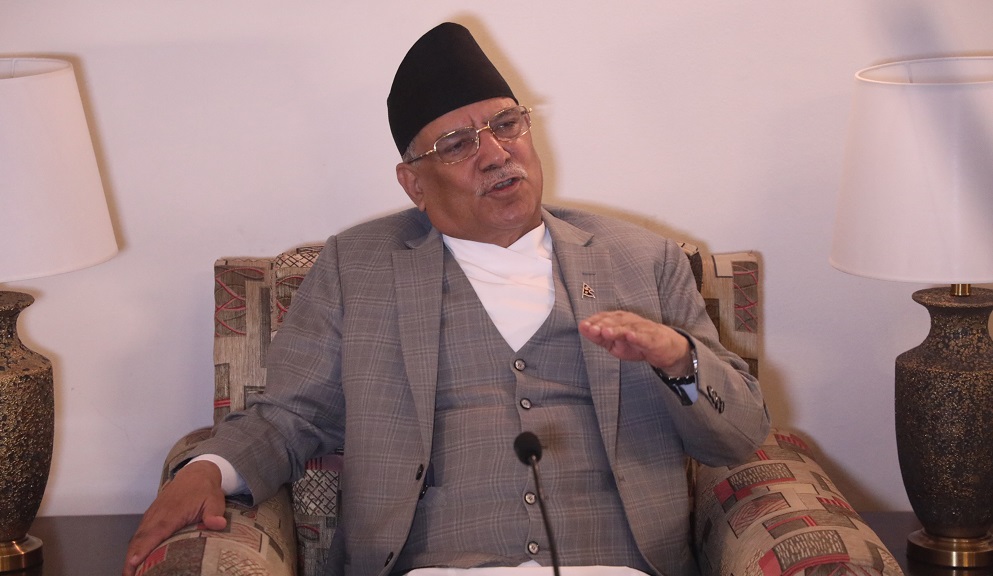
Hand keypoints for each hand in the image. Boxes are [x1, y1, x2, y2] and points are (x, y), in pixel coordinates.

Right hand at [122, 460, 227, 575]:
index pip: (156, 532)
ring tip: (129, 574)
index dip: (145, 547)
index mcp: (173, 512)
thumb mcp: (214, 500)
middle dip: (132, 558)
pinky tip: (133, 562)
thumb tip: (218, 524)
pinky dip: (134, 548)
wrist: (195, 474)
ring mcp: (152, 515)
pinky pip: (139, 534)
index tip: (135, 562)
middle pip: (141, 538)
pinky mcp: (150, 517)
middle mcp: (158, 515)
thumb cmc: (205, 490)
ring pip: (137, 537)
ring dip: (131, 555)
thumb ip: (214, 513)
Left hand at [579, 310, 692, 375]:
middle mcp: (630, 321)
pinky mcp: (653, 338)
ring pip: (628, 327)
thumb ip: (599, 338)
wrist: (666, 348)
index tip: (583, 326)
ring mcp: (643, 328)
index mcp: (620, 319)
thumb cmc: (637, 343)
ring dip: (616, 329)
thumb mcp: (615, 343)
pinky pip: (644, 337)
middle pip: (615, 321)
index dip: (594, 321)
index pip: (605, 317)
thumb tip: (582, 328)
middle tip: (592, 329)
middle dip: (603, 324)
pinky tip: (630, 336)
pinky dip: (637, 336)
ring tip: (605, 332)